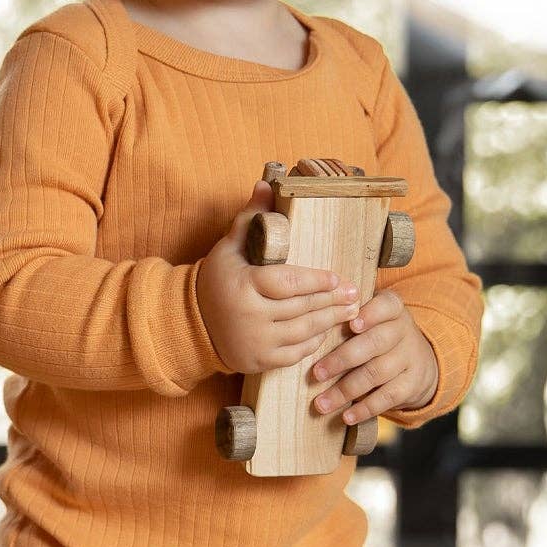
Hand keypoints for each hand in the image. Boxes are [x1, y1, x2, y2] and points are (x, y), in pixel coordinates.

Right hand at [196, 181, 364, 374]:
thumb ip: (250, 217)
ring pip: (302, 331)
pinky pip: (295, 354)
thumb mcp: (229, 247)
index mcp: (244, 286)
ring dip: (329, 321)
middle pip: (301, 308)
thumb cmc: (217, 280)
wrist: (192, 323)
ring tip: (349, 310)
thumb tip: (266, 183)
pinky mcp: (259, 362)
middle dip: (331, 300)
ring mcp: (255, 342)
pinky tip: (325, 331)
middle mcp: (250, 317)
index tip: (336, 278)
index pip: (289, 283)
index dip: (316, 281)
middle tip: (354, 293)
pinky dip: (313, 342)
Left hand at [307, 288, 438, 422]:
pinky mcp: (412, 384)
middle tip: (316, 374)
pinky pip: (388, 397)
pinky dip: (365, 408)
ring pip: (376, 373)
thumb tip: (310, 326)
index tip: (351, 325)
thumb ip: (346, 317)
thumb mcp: (372, 319)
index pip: (386, 306)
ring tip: (321, 403)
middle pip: (375, 343)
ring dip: (345, 390)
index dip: (370, 315)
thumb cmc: (378, 335)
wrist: (418, 362)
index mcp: (392, 309)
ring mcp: (410, 358)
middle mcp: (404, 330)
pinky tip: (346, 417)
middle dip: (342, 359)